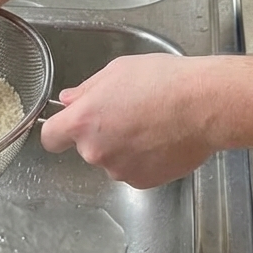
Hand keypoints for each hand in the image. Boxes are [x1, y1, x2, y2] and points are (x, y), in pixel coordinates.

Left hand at [39, 53, 220, 187]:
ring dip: (123, 146)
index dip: (59, 131)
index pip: (50, 137)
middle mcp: (96, 151)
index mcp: (84, 120)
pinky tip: (161, 139)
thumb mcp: (118, 70)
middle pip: (85, 147)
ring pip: (111, 158)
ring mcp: (119, 170)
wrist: (202, 105)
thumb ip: (88, 89)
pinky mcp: (142, 182)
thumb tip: (70, 100)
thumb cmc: (163, 81)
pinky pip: (133, 170)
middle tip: (128, 112)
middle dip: (100, 133)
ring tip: (150, 124)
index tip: (69, 125)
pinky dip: (142, 158)